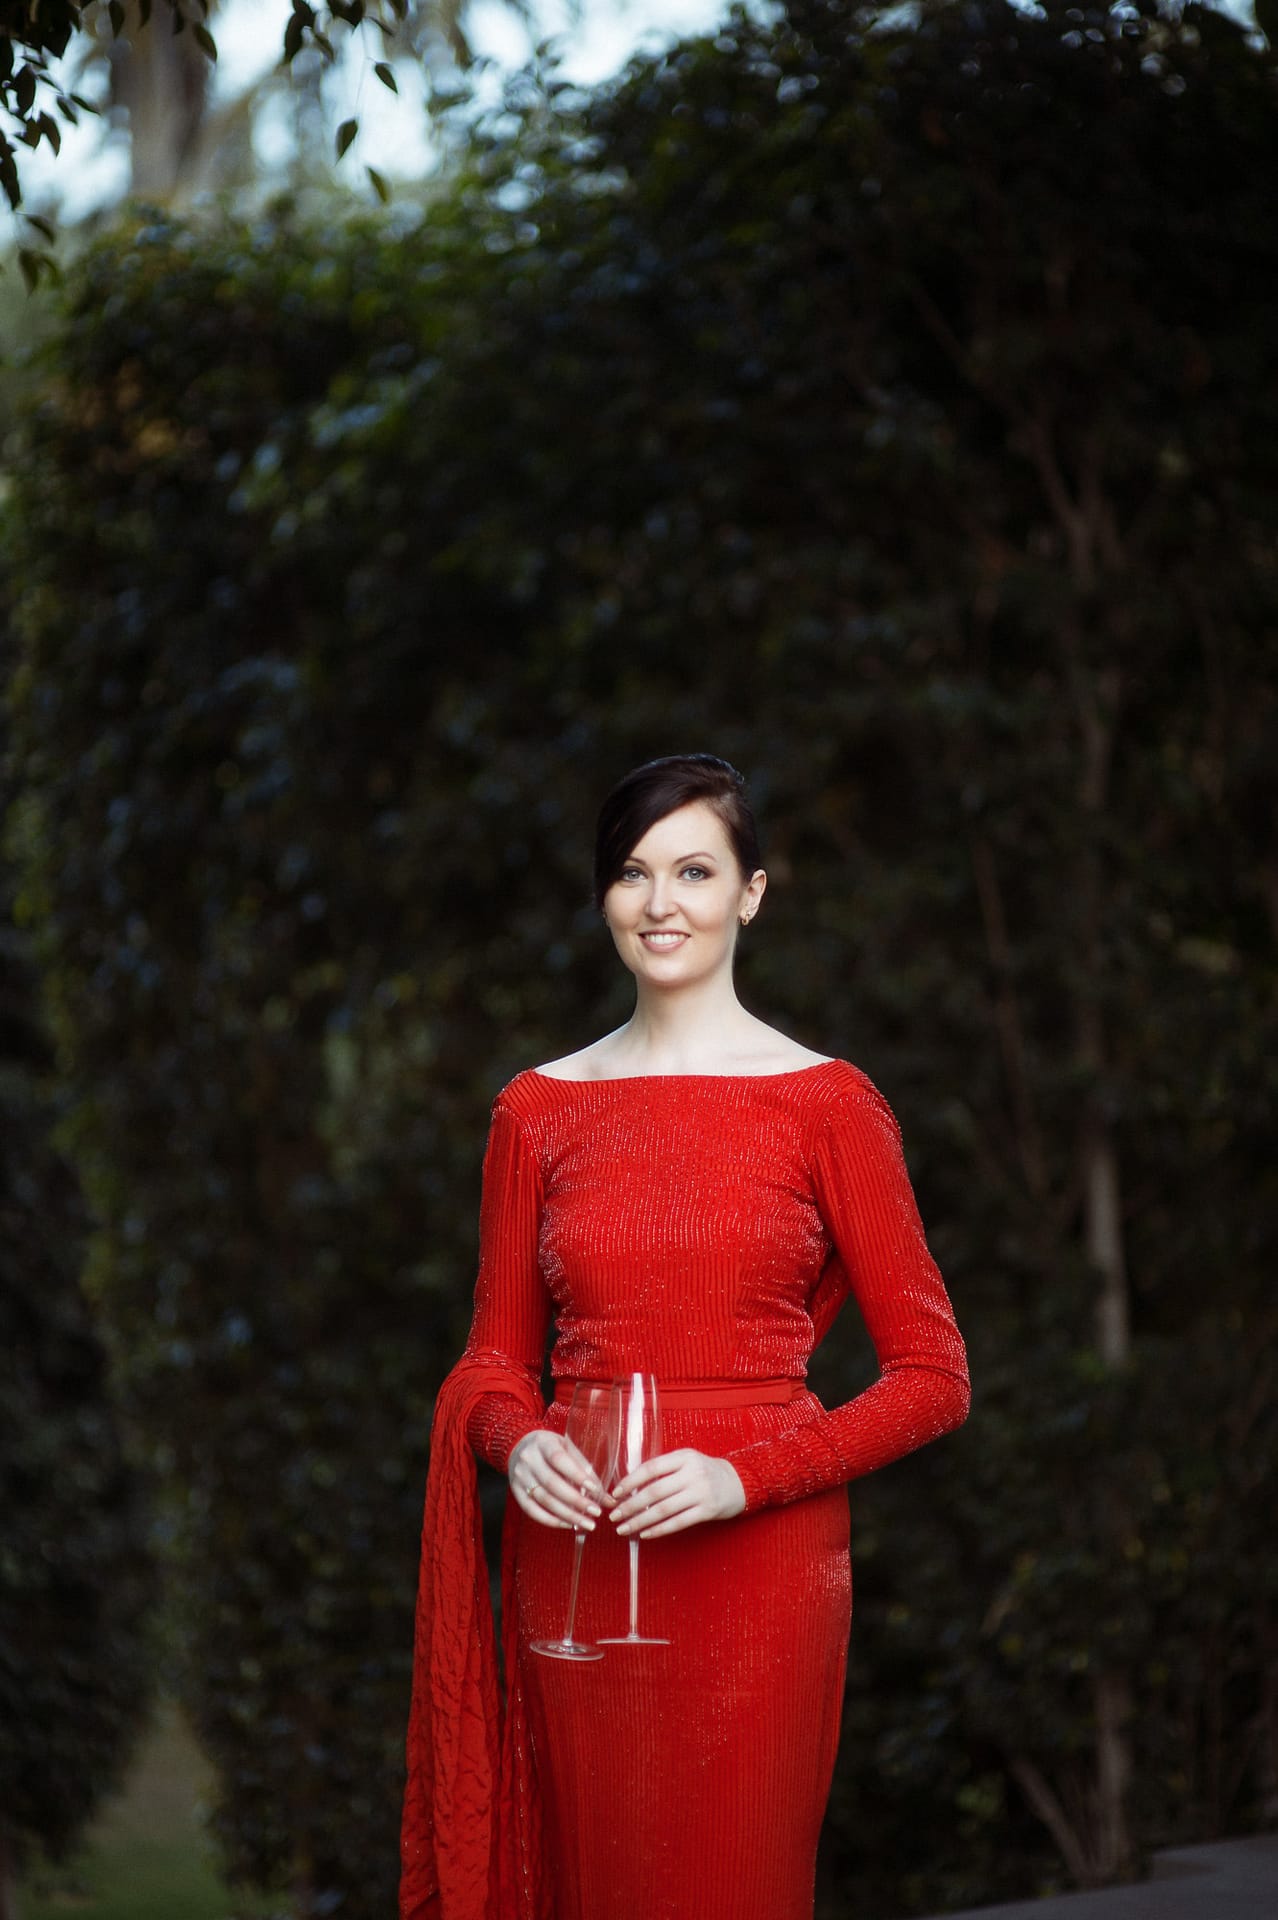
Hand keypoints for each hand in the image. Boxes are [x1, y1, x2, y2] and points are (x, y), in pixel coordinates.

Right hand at [508, 1428, 610, 1531]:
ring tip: (587, 1523)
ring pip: (544, 1500)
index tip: (594, 1489)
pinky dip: (552, 1520)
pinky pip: (533, 1511)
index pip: (559, 1459)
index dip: (576, 1475)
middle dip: (576, 1501)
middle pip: (552, 1483)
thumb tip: (607, 1498)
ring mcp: (520, 1477)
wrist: (519, 1447)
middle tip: (596, 1512)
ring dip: (568, 1515)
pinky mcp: (516, 1492)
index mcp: (543, 1443)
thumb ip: (586, 1470)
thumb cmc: (550, 1448)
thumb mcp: (567, 1449)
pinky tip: (568, 1524)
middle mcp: (529, 1460)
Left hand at [609, 1449, 745, 1539]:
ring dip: (640, 1521)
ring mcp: (701, 1493)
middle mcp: (692, 1473)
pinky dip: (659, 1530)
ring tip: (624, 1528)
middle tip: (614, 1515)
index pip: (651, 1468)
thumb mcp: (687, 1461)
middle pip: (654, 1491)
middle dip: (630, 1505)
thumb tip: (631, 1486)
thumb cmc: (705, 1472)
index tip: (616, 1493)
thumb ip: (664, 1469)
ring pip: (663, 1510)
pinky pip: (678, 1522)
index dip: (631, 1481)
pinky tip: (645, 1534)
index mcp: (684, 1457)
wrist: (739, 1482)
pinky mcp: (707, 1511)